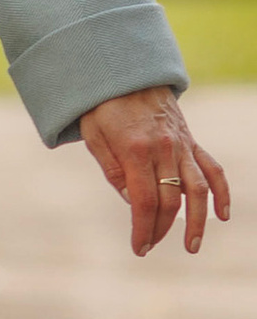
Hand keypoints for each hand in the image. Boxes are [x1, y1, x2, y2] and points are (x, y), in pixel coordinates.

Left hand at [79, 87, 230, 253]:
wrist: (127, 71)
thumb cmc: (103, 105)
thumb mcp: (94, 136)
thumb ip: (113, 170)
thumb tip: (131, 201)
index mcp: (135, 149)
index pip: (143, 200)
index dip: (143, 228)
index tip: (139, 247)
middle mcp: (164, 149)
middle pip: (170, 200)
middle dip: (161, 229)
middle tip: (148, 246)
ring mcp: (182, 145)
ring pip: (198, 189)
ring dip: (198, 221)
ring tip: (192, 245)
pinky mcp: (191, 141)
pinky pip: (212, 168)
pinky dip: (221, 192)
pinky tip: (223, 214)